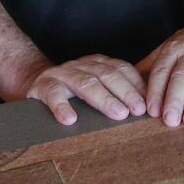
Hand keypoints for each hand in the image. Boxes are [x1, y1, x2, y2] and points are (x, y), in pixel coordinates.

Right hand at [23, 54, 146, 125]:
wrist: (35, 84)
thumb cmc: (72, 92)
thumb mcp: (94, 87)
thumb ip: (115, 92)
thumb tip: (145, 109)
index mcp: (98, 64)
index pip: (122, 69)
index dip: (137, 85)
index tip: (149, 102)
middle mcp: (82, 65)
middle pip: (108, 75)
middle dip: (126, 92)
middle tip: (138, 110)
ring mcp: (62, 73)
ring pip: (85, 83)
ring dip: (104, 99)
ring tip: (118, 113)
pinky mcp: (43, 86)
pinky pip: (53, 94)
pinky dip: (61, 106)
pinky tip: (70, 119)